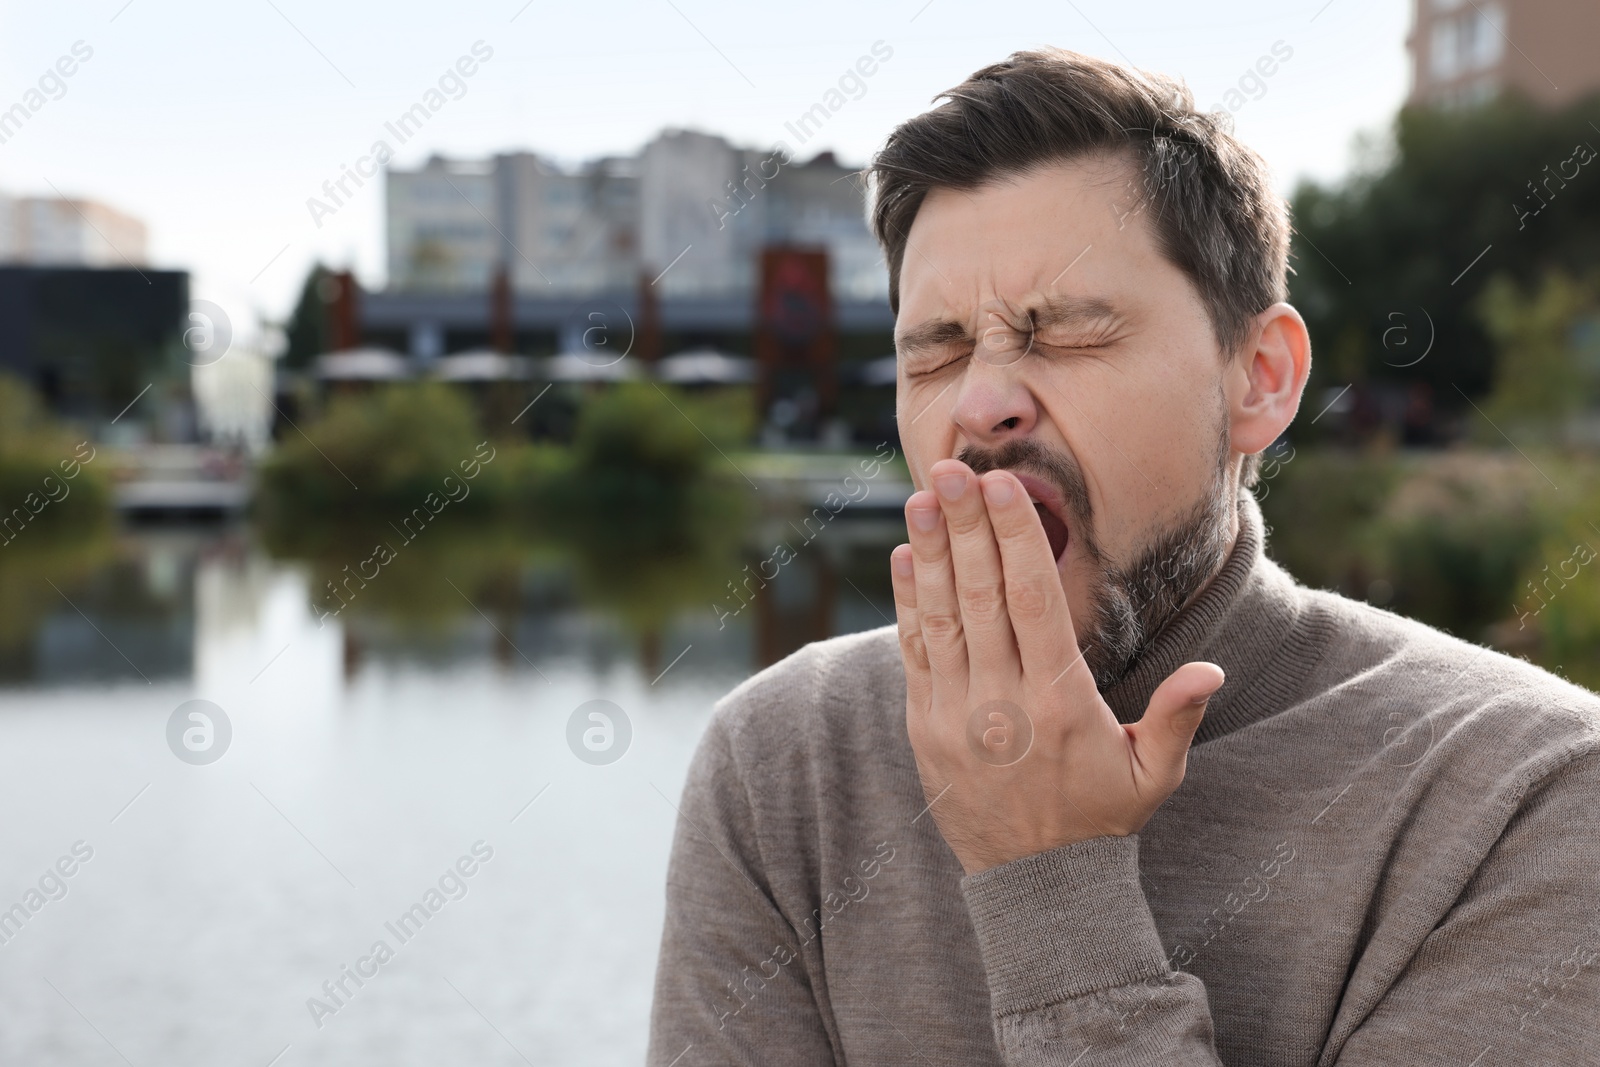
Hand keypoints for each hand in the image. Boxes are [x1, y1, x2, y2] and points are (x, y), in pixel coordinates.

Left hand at [891, 458, 1223, 874]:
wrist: (1034, 885)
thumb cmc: (1101, 818)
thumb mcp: (1154, 774)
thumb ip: (1177, 717)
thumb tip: (1212, 671)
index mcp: (1060, 704)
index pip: (1033, 602)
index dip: (1015, 539)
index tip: (1002, 487)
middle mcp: (1003, 704)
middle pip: (980, 597)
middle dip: (965, 527)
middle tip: (953, 468)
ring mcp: (956, 716)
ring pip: (940, 619)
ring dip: (929, 553)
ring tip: (923, 496)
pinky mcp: (925, 728)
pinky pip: (914, 653)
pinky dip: (908, 602)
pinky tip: (905, 557)